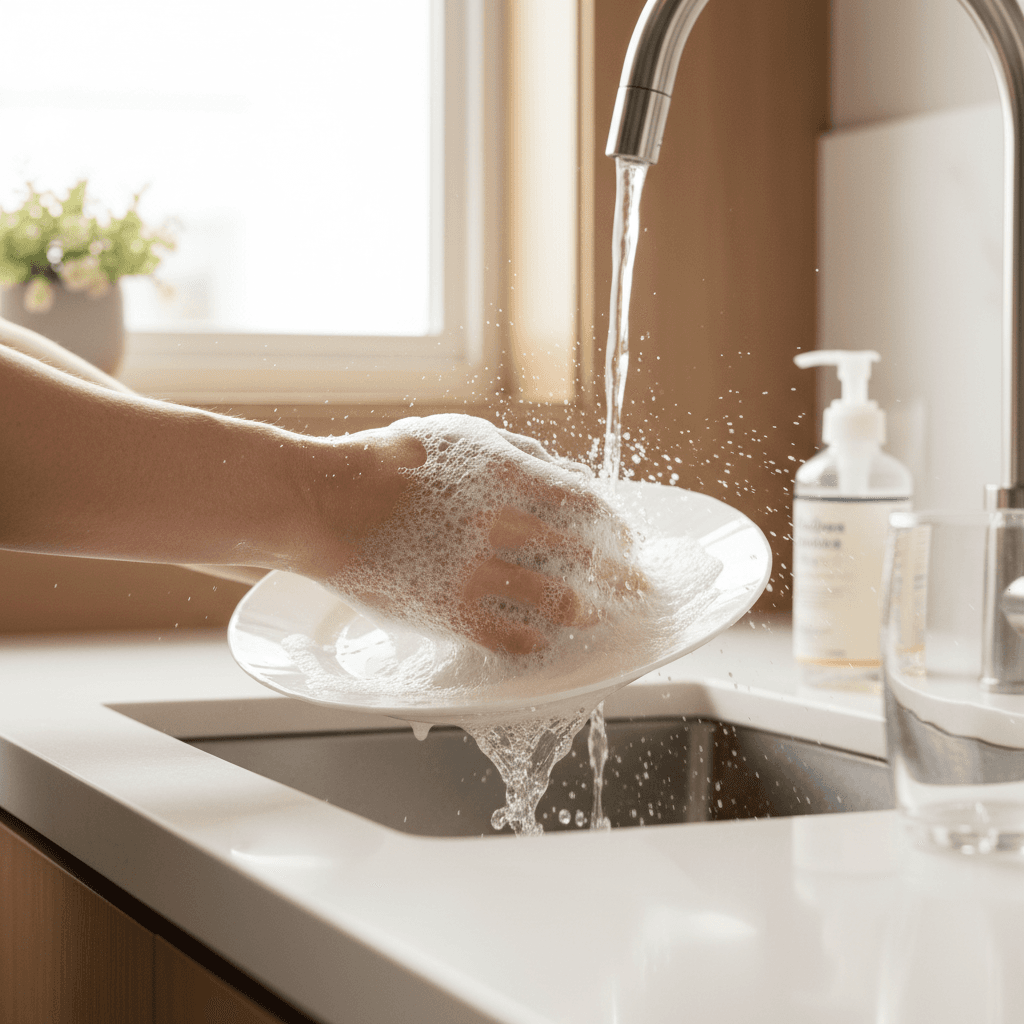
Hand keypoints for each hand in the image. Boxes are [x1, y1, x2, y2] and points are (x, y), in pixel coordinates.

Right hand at [299, 414, 642, 654]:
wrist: (322, 502)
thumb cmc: (390, 462)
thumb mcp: (461, 435)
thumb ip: (523, 454)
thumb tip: (577, 477)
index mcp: (506, 473)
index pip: (588, 506)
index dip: (616, 528)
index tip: (625, 543)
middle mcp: (498, 521)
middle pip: (583, 556)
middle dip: (617, 576)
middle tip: (631, 589)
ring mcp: (474, 569)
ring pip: (557, 602)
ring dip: (583, 611)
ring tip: (590, 615)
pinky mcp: (447, 611)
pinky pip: (512, 638)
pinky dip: (535, 641)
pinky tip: (539, 638)